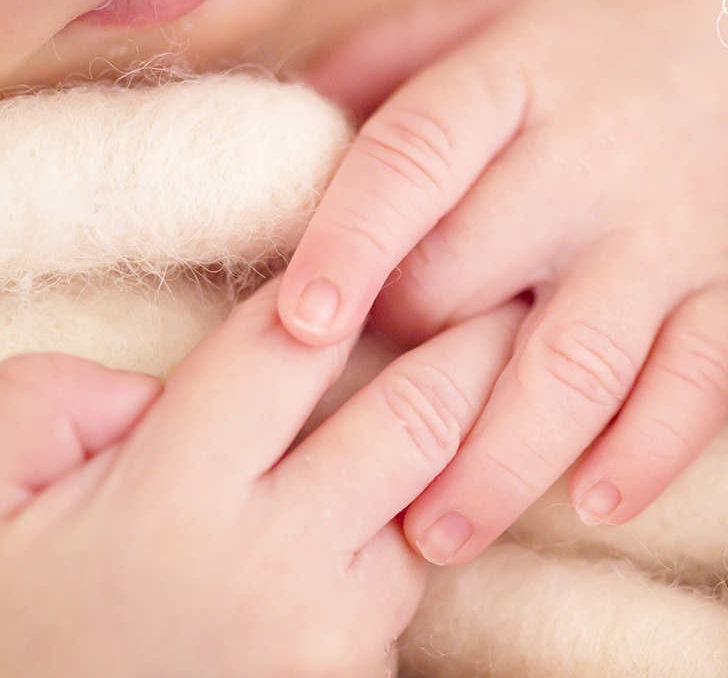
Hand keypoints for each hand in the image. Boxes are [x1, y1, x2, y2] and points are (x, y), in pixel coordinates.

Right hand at [0, 283, 524, 677]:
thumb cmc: (19, 629)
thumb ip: (67, 402)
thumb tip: (161, 386)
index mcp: (177, 492)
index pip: (290, 347)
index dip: (342, 285)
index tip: (394, 255)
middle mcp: (276, 559)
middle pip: (417, 417)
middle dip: (477, 349)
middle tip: (514, 304)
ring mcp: (330, 636)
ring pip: (428, 511)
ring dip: (435, 466)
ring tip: (445, 422)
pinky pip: (406, 598)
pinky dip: (399, 553)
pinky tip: (381, 532)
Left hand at [279, 0, 727, 564]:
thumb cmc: (619, 36)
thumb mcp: (503, 7)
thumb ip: (392, 52)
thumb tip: (285, 120)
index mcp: (517, 78)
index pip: (415, 156)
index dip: (351, 239)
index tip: (299, 325)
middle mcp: (589, 164)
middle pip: (476, 279)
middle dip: (404, 372)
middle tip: (348, 449)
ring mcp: (668, 235)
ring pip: (580, 362)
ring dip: (505, 460)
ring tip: (440, 535)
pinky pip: (696, 384)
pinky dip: (651, 451)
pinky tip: (596, 505)